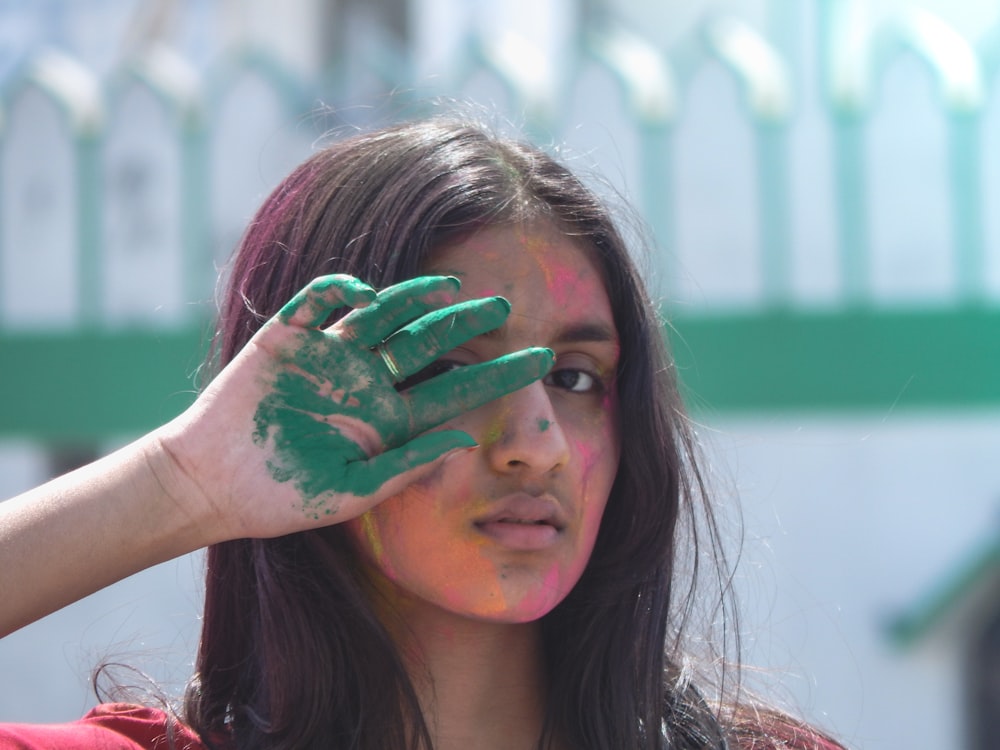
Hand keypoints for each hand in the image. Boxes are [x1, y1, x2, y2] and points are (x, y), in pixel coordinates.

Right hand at [168, 274, 552, 540]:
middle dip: (466, 325)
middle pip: (427, 343)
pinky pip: (318, 303)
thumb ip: (409, 464)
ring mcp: (329, 356)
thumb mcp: (352, 491)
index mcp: (388, 419)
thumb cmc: (281, 497)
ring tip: (451, 287)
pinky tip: (364, 291)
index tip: (543, 361)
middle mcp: (366, 381)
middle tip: (507, 309)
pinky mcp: (288, 338)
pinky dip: (340, 291)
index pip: (455, 390)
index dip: (498, 375)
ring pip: (382, 315)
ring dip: (413, 297)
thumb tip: (465, 440)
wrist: (209, 484)